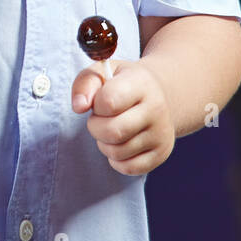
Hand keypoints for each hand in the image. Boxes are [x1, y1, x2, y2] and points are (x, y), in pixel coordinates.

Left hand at [71, 58, 175, 174]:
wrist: (157, 97)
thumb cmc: (121, 85)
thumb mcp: (101, 72)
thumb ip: (84, 84)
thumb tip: (79, 107)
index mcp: (141, 83)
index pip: (109, 102)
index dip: (95, 105)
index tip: (100, 102)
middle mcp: (157, 108)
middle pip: (112, 132)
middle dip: (95, 127)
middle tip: (100, 119)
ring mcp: (162, 133)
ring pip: (118, 152)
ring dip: (104, 143)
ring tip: (111, 129)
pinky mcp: (162, 153)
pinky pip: (129, 168)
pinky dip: (116, 160)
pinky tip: (120, 144)